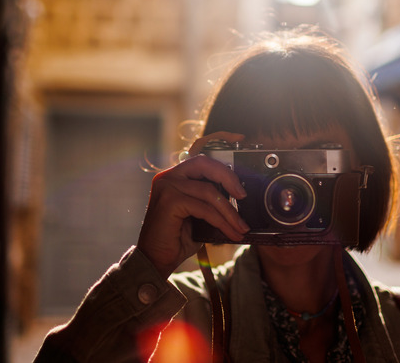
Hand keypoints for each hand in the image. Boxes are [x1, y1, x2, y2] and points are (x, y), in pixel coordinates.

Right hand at [137, 132, 249, 278]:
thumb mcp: (199, 214)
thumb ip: (211, 201)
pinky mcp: (169, 201)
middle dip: (229, 178)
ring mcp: (167, 187)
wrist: (156, 260)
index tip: (240, 138)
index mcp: (176, 176)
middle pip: (205, 163)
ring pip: (209, 191)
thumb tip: (239, 197)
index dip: (220, 140)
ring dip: (230, 212)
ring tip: (241, 227)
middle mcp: (169, 176)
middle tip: (243, 196)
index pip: (199, 153)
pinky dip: (222, 221)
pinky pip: (204, 208)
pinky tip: (230, 233)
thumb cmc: (177, 238)